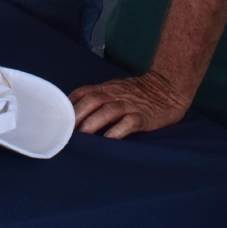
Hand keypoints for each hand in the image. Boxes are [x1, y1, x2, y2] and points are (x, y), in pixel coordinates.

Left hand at [69, 71, 191, 137]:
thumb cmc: (138, 92)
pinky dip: (118, 131)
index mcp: (106, 88)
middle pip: (92, 101)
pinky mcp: (144, 116)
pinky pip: (129, 122)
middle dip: (77, 115)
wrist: (169, 86)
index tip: (57, 119)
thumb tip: (75, 116)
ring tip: (82, 137)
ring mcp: (130, 105)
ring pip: (108, 111)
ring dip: (93, 123)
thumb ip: (98, 98)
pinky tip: (109, 140)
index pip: (82, 93)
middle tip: (65, 131)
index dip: (69, 105)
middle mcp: (115, 95)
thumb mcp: (116, 89)